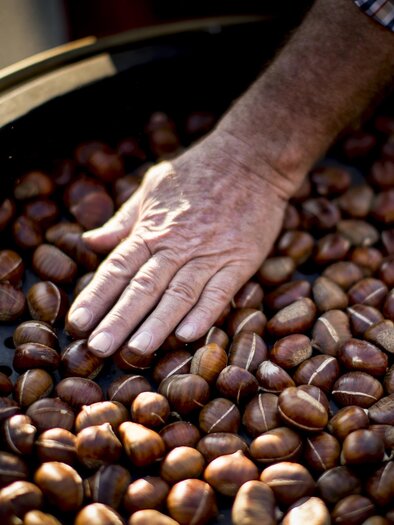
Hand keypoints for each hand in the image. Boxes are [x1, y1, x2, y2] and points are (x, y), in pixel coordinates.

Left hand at [66, 130, 290, 356]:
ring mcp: (210, 253)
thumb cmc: (197, 172)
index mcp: (152, 229)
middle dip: (119, 320)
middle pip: (143, 287)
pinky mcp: (240, 259)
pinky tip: (188, 335)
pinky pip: (220, 290)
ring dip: (157, 324)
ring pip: (179, 294)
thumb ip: (123, 221)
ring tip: (137, 351)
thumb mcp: (151, 188)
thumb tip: (90, 241)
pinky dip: (205, 313)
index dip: (96, 296)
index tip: (77, 323)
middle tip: (98, 349)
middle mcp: (177, 244)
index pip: (117, 268)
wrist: (250, 157)